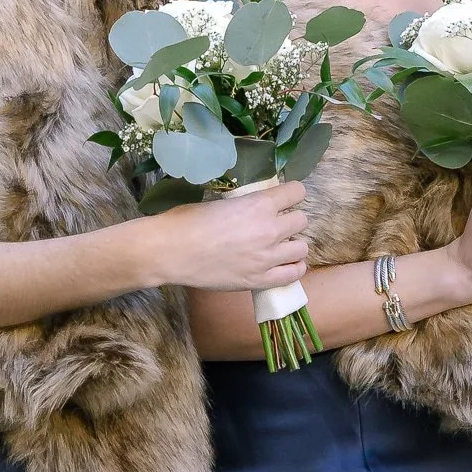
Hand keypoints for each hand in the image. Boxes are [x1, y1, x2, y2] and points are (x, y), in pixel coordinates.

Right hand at [149, 183, 310, 294]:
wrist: (170, 251)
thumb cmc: (187, 221)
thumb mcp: (222, 202)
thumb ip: (247, 204)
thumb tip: (258, 206)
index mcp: (259, 204)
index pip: (297, 192)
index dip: (291, 195)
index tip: (283, 199)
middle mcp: (269, 229)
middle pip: (301, 220)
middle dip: (290, 220)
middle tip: (275, 225)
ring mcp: (267, 257)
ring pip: (302, 248)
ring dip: (292, 245)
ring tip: (279, 246)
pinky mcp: (260, 280)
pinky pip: (293, 274)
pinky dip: (293, 268)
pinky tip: (284, 264)